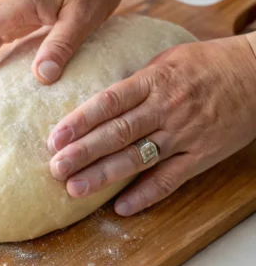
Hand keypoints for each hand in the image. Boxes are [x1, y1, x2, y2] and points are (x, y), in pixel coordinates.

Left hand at [47, 35, 255, 215]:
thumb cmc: (209, 64)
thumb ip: (135, 81)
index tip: (55, 138)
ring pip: (138, 157)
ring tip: (75, 189)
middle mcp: (167, 107)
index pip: (110, 102)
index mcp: (156, 79)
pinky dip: (145, 195)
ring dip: (104, 176)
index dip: (80, 121)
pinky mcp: (201, 154)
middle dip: (83, 152)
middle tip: (55, 169)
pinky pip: (169, 178)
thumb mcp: (170, 58)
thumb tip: (95, 99)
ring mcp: (185, 133)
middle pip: (118, 132)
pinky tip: (121, 207)